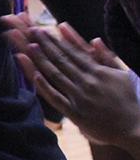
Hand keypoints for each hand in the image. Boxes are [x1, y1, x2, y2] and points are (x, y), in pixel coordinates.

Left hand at [4, 19, 139, 146]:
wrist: (133, 128)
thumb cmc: (128, 100)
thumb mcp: (122, 74)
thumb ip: (107, 57)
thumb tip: (95, 39)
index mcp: (98, 72)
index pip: (73, 52)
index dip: (57, 40)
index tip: (44, 30)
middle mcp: (87, 82)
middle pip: (62, 60)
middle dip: (46, 45)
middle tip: (32, 31)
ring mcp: (79, 98)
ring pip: (56, 76)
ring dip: (41, 60)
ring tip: (29, 46)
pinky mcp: (74, 113)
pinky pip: (56, 98)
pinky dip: (45, 87)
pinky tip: (34, 75)